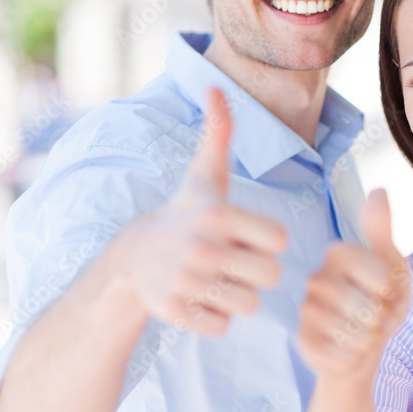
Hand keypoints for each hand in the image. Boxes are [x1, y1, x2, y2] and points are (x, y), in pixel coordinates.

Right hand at [108, 87, 287, 335]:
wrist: (132, 258)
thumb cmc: (185, 213)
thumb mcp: (205, 175)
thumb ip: (219, 132)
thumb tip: (215, 85)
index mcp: (217, 214)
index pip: (280, 242)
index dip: (267, 241)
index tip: (244, 234)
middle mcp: (201, 248)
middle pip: (269, 277)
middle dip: (255, 271)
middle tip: (231, 261)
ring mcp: (185, 283)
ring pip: (248, 305)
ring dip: (237, 296)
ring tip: (215, 278)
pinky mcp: (173, 313)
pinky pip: (222, 327)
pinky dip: (214, 317)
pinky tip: (199, 297)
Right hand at [297, 189, 410, 381]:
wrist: (363, 343)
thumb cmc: (381, 298)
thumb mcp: (391, 262)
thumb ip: (383, 229)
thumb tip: (378, 189)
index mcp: (339, 253)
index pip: (379, 278)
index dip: (392, 293)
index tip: (387, 291)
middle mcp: (316, 278)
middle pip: (366, 310)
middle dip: (382, 321)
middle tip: (376, 317)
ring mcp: (306, 310)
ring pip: (354, 335)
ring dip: (370, 341)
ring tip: (365, 333)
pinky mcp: (303, 341)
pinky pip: (340, 356)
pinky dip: (354, 358)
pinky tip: (349, 350)